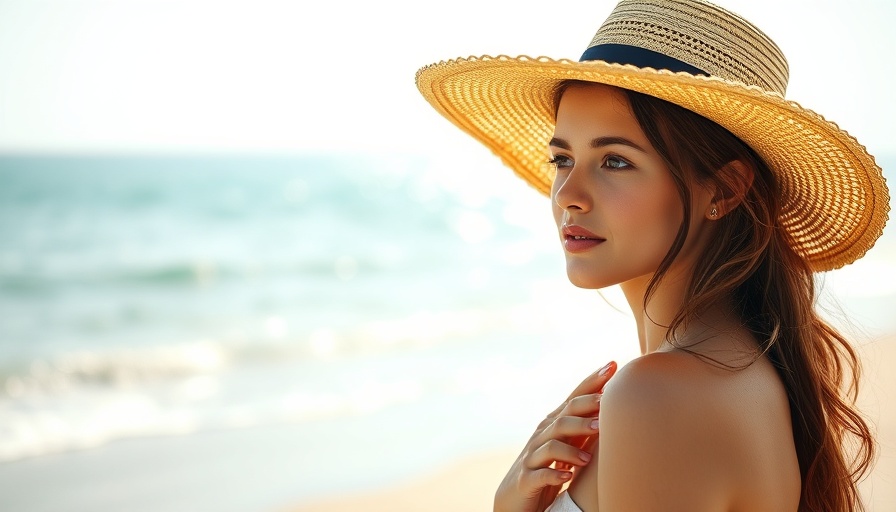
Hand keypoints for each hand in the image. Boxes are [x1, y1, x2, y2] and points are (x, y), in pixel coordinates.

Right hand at [494, 361, 616, 511]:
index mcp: (553, 424)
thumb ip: (585, 429)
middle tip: (606, 405)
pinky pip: (539, 475)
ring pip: (551, 444)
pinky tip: (568, 477)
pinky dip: (553, 475)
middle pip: (563, 417)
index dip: (592, 382)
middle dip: (584, 409)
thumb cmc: (548, 468)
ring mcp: (532, 457)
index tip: (612, 365)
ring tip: (590, 455)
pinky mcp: (526, 479)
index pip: (573, 398)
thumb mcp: (567, 446)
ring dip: (572, 448)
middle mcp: (542, 435)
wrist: (514, 498)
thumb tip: (616, 411)